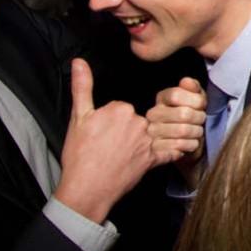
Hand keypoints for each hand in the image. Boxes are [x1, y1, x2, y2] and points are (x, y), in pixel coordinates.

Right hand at [54, 59, 171, 224]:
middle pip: (141, 120)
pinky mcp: (153, 160)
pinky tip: (168, 153)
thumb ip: (82, 87)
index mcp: (121, 110)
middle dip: (131, 130)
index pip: (124, 108)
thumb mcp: (78, 118)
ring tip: (135, 151)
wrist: (85, 188)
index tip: (105, 131)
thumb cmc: (80, 155)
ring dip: (154, 139)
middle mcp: (139, 123)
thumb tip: (79, 62)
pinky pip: (171, 151)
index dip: (114, 119)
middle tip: (115, 144)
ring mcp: (147, 142)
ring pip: (157, 133)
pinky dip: (172, 152)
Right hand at [146, 78, 207, 169]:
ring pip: (183, 131)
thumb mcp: (197, 98)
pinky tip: (191, 142)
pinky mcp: (156, 151)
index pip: (176, 95)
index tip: (202, 105)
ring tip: (197, 131)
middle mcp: (153, 114)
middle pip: (183, 114)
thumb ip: (193, 87)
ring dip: (197, 132)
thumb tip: (187, 82)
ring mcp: (152, 133)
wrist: (190, 141)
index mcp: (161, 98)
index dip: (195, 100)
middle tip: (201, 120)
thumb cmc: (194, 116)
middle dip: (199, 118)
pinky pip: (180, 146)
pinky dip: (192, 145)